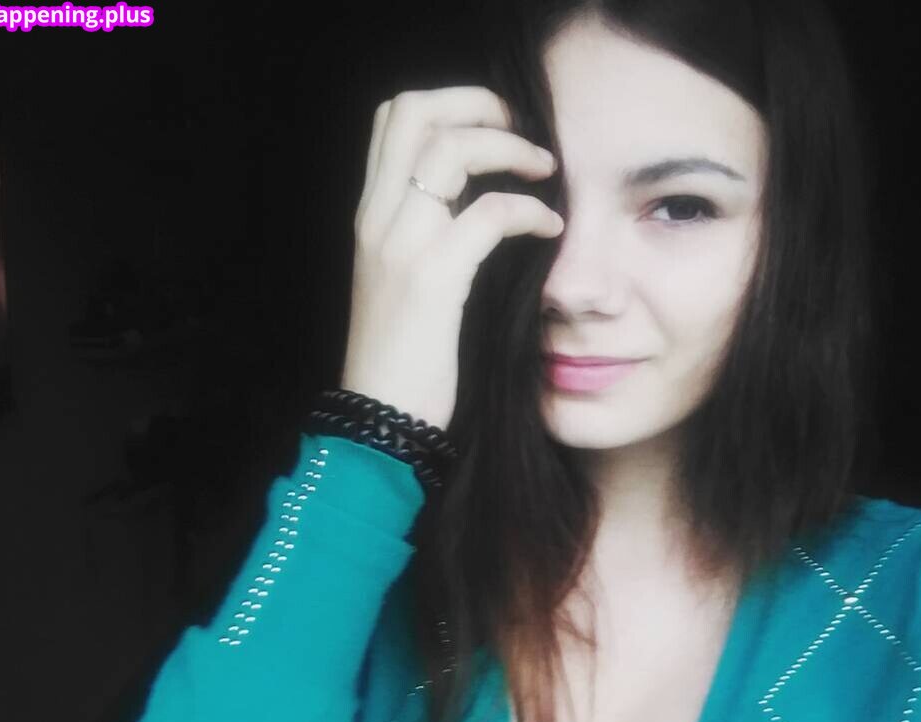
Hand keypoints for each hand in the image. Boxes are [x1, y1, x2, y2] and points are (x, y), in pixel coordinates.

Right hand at [340, 85, 562, 430]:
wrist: (379, 418)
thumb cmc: (402, 359)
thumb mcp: (402, 284)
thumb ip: (427, 238)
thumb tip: (480, 204)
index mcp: (370, 216)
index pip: (393, 118)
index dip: (450, 104)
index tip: (494, 126)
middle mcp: (377, 219)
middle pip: (417, 112)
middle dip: (479, 105)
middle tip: (524, 133)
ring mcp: (401, 246)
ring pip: (451, 150)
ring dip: (509, 148)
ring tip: (545, 170)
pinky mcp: (432, 280)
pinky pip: (489, 215)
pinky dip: (528, 210)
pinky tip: (551, 228)